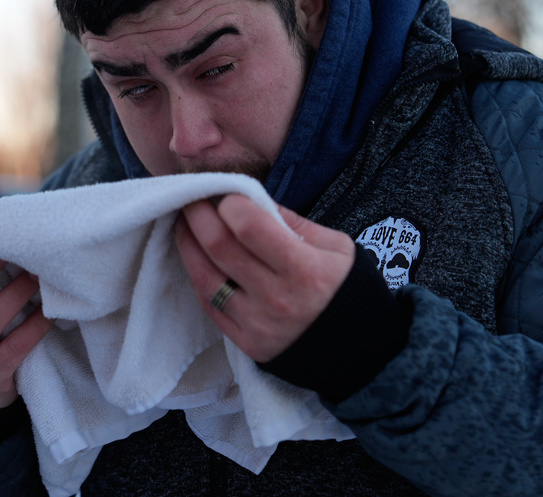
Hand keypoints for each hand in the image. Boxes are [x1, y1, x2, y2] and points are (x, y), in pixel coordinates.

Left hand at [175, 194, 354, 361]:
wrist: (357, 348)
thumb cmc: (346, 288)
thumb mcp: (335, 246)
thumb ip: (292, 222)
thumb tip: (250, 199)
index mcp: (304, 269)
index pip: (248, 226)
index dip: (229, 202)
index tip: (227, 193)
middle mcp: (276, 298)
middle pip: (218, 247)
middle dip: (198, 214)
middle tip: (192, 199)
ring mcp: (257, 324)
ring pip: (204, 276)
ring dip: (187, 243)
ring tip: (185, 224)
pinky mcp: (245, 343)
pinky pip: (209, 303)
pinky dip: (197, 274)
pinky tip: (196, 256)